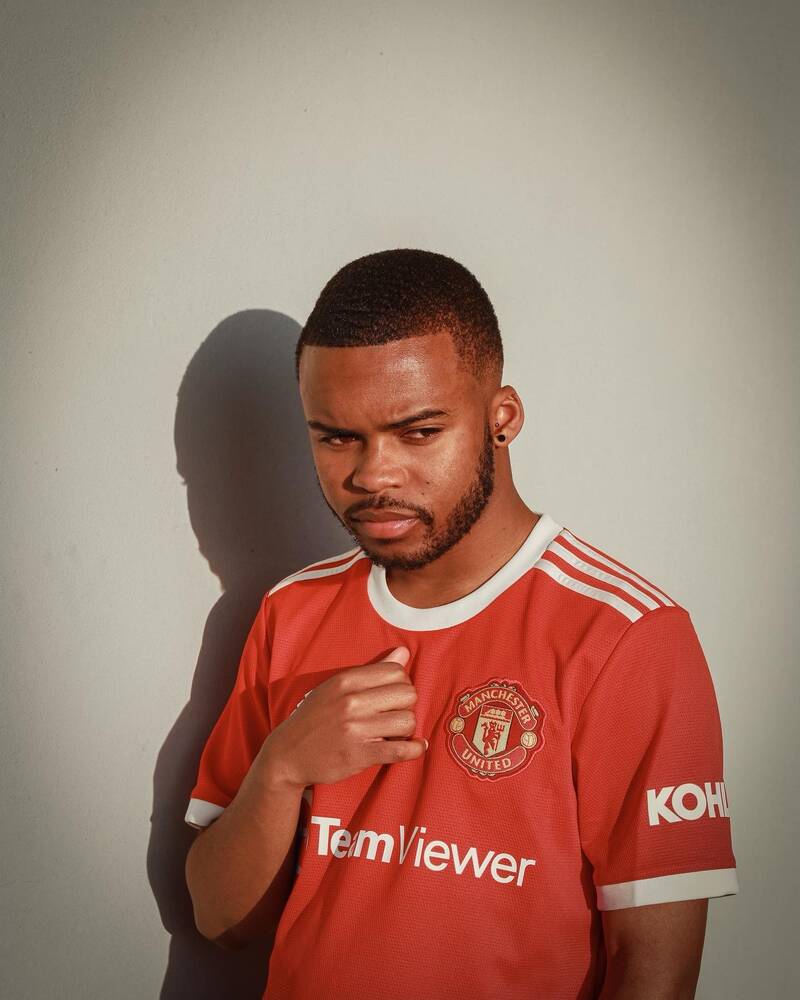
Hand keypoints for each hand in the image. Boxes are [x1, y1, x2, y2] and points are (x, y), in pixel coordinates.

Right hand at [258, 646, 425, 789]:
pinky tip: (417, 746)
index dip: (401, 683)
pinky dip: (415, 749)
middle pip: (407, 694)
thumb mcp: (336, 687)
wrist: (287, 753)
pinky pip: (401, 750)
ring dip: (406, 728)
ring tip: (396, 731)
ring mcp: (356, 729)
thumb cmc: (314, 717)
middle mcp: (351, 702)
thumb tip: (404, 653)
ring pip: (407, 721)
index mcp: (346, 681)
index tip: (393, 695)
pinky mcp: (360, 755)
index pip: (396, 671)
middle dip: (407, 704)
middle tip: (395, 713)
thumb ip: (371, 671)